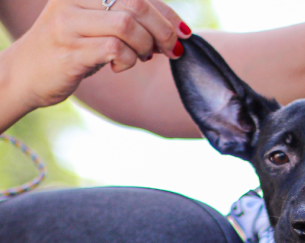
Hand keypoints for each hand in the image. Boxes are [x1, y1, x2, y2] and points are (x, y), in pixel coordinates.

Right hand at [8, 0, 191, 111]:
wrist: (24, 75)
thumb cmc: (66, 53)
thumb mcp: (93, 28)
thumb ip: (122, 22)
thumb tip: (168, 30)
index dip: (165, 12)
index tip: (182, 32)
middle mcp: (76, 0)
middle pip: (136, 3)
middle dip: (162, 30)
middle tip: (170, 50)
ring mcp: (70, 24)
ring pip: (127, 25)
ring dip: (145, 47)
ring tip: (142, 58)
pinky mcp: (71, 51)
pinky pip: (114, 49)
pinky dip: (127, 60)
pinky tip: (119, 67)